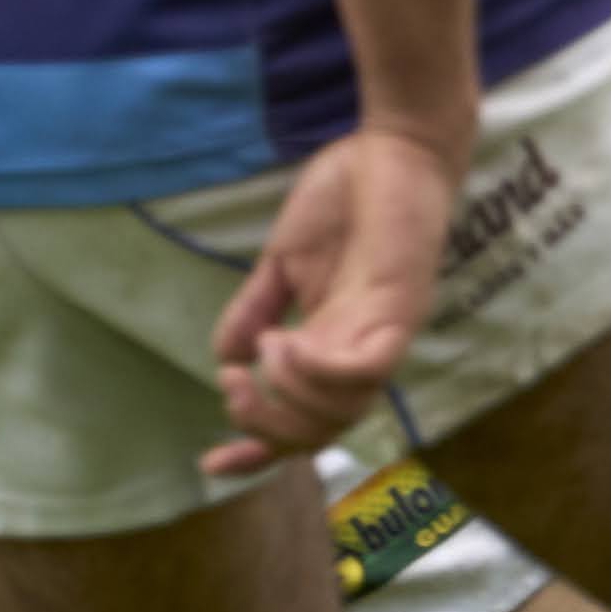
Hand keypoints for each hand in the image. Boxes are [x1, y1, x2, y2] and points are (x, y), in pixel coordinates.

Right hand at [207, 117, 466, 473]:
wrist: (394, 146)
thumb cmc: (346, 198)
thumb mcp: (284, 261)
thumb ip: (256, 307)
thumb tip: (227, 357)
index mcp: (336, 343)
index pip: (304, 421)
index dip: (259, 452)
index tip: (209, 466)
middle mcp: (364, 349)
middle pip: (320, 432)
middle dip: (264, 426)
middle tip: (233, 384)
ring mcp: (385, 331)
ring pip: (343, 411)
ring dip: (288, 395)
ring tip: (265, 350)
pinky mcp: (401, 307)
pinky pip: (367, 369)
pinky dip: (318, 370)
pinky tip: (287, 339)